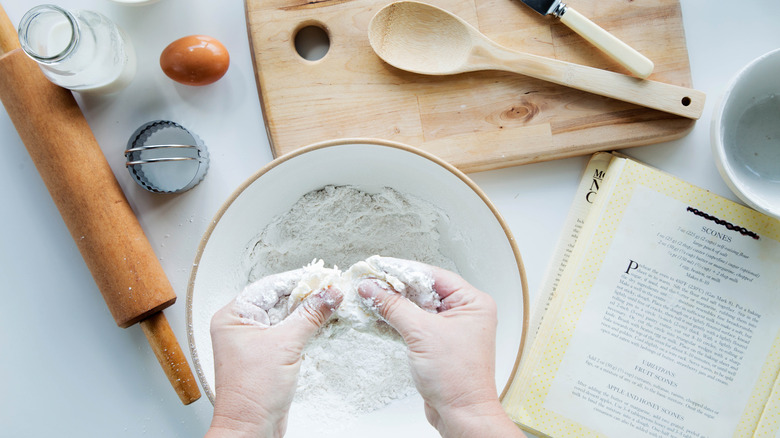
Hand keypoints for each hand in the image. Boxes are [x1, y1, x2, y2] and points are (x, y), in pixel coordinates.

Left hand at [206, 272, 342, 437]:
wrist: (250, 428)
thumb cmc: (252, 391)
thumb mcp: (286, 345)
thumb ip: (310, 315)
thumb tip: (329, 293)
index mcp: (233, 316)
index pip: (270, 287)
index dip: (298, 280)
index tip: (324, 276)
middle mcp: (240, 326)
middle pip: (278, 300)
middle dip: (306, 295)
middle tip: (332, 288)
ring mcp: (254, 342)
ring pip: (286, 317)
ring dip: (308, 312)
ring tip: (332, 302)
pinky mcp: (267, 356)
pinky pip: (288, 334)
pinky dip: (305, 329)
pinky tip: (322, 323)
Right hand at [358, 258, 524, 437]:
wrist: (461, 414)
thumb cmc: (458, 378)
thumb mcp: (421, 333)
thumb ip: (394, 307)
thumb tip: (373, 288)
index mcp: (472, 302)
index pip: (432, 275)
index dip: (403, 270)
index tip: (378, 266)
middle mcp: (464, 312)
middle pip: (423, 290)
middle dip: (395, 287)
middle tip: (370, 281)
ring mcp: (451, 329)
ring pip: (417, 308)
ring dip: (393, 305)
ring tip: (368, 296)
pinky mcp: (438, 344)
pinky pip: (415, 325)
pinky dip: (397, 321)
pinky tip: (377, 316)